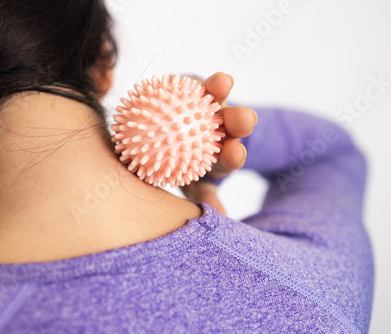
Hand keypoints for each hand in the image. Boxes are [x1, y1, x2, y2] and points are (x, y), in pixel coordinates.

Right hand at [180, 72, 256, 214]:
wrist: (168, 135)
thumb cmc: (181, 167)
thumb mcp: (193, 184)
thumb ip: (204, 196)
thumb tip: (219, 217)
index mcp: (220, 153)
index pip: (229, 156)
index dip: (233, 155)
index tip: (235, 154)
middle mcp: (219, 128)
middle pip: (232, 124)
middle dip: (240, 120)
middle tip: (242, 119)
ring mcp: (209, 106)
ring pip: (216, 97)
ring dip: (220, 89)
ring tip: (221, 83)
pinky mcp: (197, 88)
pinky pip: (194, 83)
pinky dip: (195, 81)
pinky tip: (185, 75)